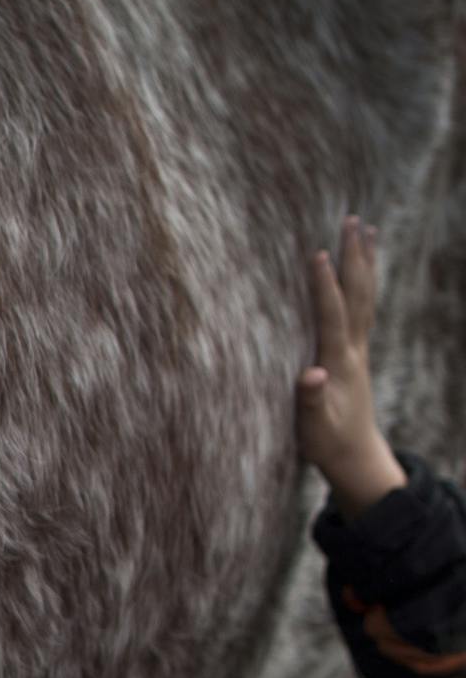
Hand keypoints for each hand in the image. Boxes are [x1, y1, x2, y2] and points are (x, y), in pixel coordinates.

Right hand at [298, 214, 406, 516]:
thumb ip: (311, 399)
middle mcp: (354, 349)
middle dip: (354, 257)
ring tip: (364, 230)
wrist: (355, 457)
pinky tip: (361, 269)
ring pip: (366, 296)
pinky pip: (364, 307)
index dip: (324, 285)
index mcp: (340, 362)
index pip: (333, 315)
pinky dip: (364, 282)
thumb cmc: (327, 443)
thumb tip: (312, 374)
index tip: (318, 253)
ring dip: (365, 261)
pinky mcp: (357, 354)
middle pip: (358, 294)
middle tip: (351, 221)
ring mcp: (359, 350)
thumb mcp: (314, 426)